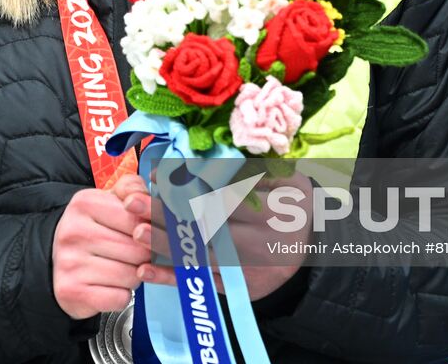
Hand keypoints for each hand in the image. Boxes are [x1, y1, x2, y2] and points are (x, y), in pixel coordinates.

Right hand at [51, 174, 153, 319]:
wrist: (54, 261)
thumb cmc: (91, 230)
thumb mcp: (108, 201)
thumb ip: (132, 189)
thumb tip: (146, 200)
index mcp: (85, 203)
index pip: (139, 219)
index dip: (151, 231)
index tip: (147, 235)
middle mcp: (74, 231)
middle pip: (138, 250)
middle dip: (144, 257)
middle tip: (133, 255)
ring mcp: (70, 263)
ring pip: (132, 276)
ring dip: (134, 276)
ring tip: (120, 268)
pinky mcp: (71, 291)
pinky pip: (120, 298)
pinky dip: (122, 295)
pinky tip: (110, 286)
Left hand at [131, 170, 315, 300]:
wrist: (315, 249)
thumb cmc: (293, 205)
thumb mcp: (287, 180)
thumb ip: (254, 169)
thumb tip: (208, 157)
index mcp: (273, 210)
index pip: (222, 196)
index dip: (188, 186)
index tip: (157, 176)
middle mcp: (260, 241)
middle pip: (206, 226)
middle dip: (166, 214)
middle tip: (132, 202)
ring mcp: (248, 268)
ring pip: (200, 255)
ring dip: (164, 244)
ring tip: (135, 231)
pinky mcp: (237, 289)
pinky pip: (201, 282)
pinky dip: (172, 277)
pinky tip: (144, 272)